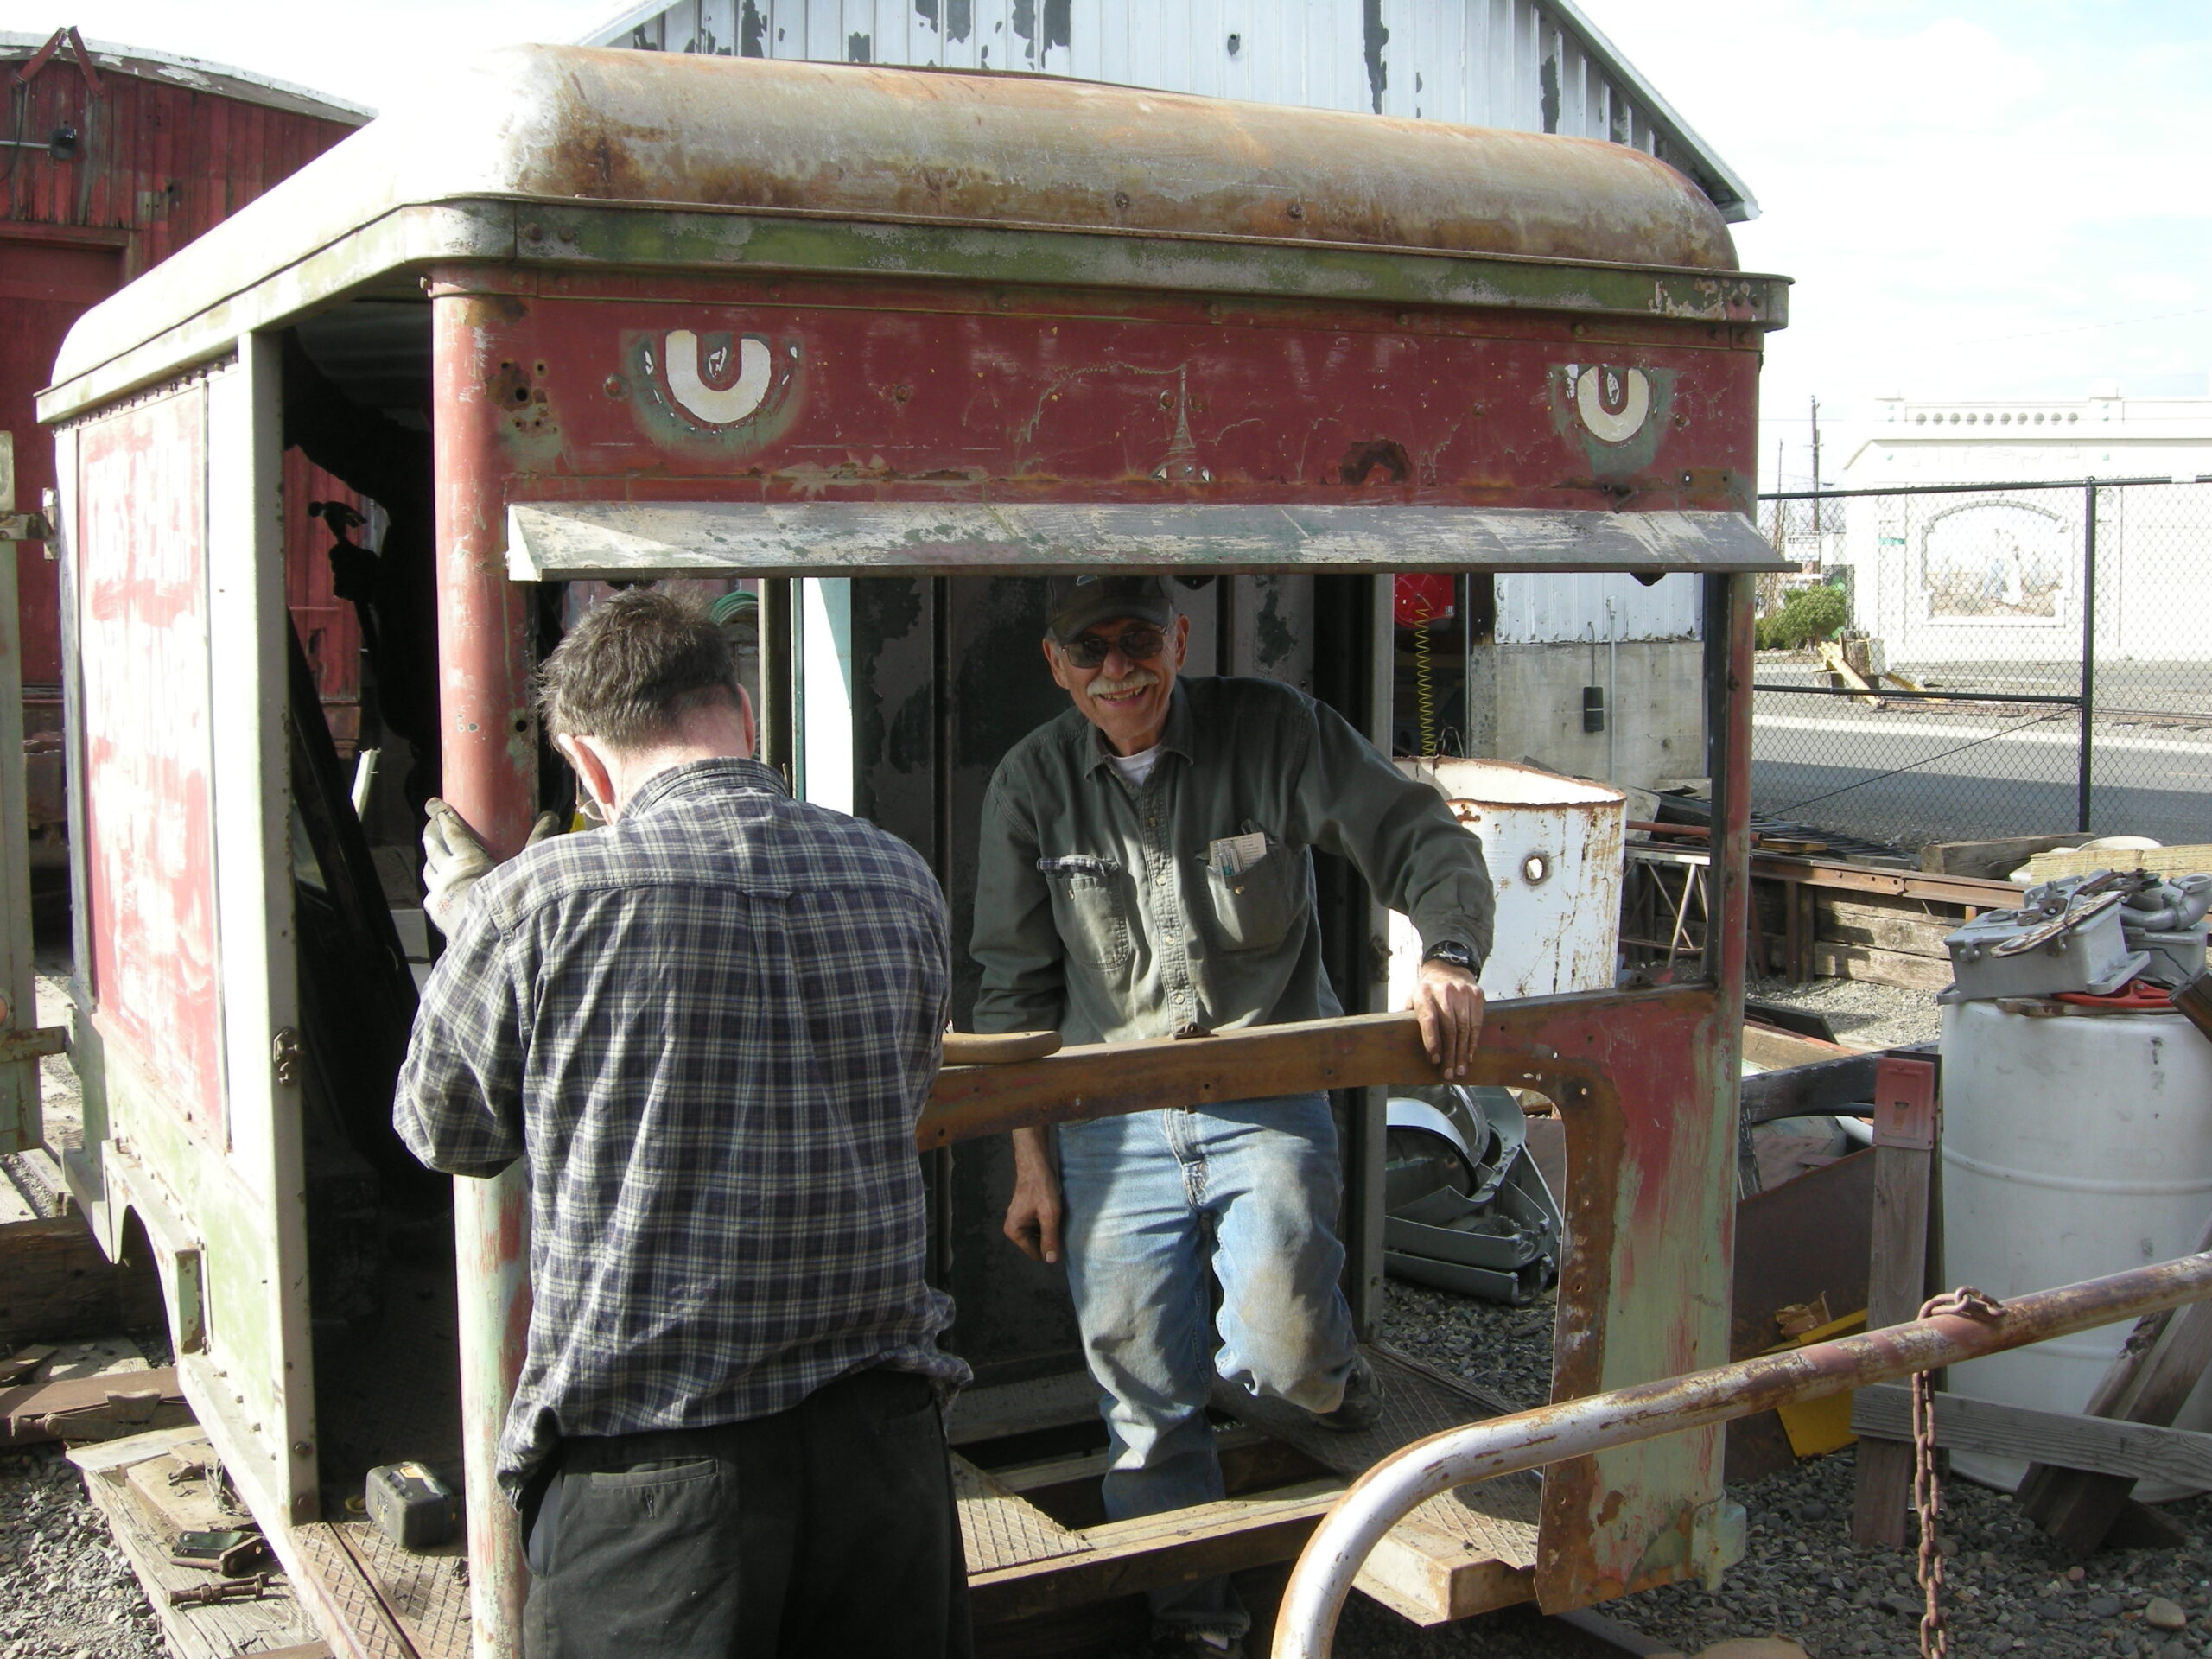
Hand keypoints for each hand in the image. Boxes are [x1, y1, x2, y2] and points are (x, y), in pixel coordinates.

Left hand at [421, 800, 560, 935]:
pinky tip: (435, 889)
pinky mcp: (438, 915)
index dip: (441, 813)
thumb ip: (539, 842)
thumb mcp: (529, 868)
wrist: (494, 944)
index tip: (433, 803)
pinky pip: (429, 895)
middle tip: (431, 824)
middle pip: (433, 846)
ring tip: (432, 853)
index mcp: (468, 859)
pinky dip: (432, 886)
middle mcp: (448, 874)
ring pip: (427, 869)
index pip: (450, 829)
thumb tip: (550, 815)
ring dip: (430, 858)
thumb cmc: (514, 902)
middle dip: (431, 832)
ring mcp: (440, 895)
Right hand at [1003, 1130, 1064, 1264]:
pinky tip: (1053, 1209)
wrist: (1036, 1164)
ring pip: (1040, 1235)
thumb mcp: (1050, 1215)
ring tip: (1055, 1214)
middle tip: (1057, 1221)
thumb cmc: (1042, 1188)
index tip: (1059, 1232)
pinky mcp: (1025, 1214)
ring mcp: (1019, 1221)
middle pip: (1037, 1245)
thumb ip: (1050, 1238)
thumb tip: (1051, 1261)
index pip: (1036, 1253)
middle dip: (1050, 1236)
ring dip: (1050, 1228)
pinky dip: (1048, 1221)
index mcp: (1014, 1232)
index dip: (1050, 1246)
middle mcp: (1013, 1229)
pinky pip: (1039, 1226)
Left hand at [1412, 959, 1485, 1080]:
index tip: (1435, 1059)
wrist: (1449, 969)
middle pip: (1449, 1028)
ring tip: (1459, 1069)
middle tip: (1449, 1072)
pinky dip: (1473, 1042)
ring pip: (1465, 1028)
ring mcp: (1462, 992)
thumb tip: (1398, 1041)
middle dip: (1450, 1054)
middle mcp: (1444, 992)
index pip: (1429, 1019)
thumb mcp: (1413, 999)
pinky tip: (1469, 1055)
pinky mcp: (1476, 995)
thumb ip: (1408, 1017)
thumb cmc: (1428, 991)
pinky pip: (1477, 1023)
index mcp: (1424, 994)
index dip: (1432, 1041)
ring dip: (1462, 1052)